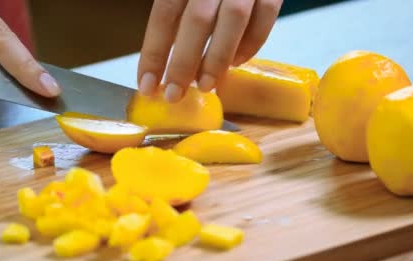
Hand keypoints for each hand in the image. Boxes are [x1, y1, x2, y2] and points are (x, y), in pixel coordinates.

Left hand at [137, 0, 282, 102]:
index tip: (146, 85)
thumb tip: (160, 61)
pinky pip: (265, 16)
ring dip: (217, 59)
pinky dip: (251, 44)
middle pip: (196, 21)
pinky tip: (236, 63)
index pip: (164, 15)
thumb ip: (175, 12)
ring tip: (206, 86)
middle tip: (174, 95)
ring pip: (232, 20)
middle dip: (183, 64)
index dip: (154, 53)